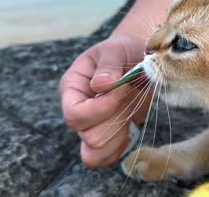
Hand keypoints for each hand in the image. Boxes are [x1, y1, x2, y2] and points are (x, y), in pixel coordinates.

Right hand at [60, 34, 150, 167]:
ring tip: (129, 110)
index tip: (121, 91)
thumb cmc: (122, 52)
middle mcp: (77, 110)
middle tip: (129, 95)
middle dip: (115, 119)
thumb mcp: (115, 50)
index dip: (99, 109)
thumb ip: (108, 65)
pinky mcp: (107, 136)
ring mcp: (91, 126)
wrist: (136, 60)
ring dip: (119, 135)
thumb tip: (101, 85)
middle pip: (88, 136)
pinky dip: (120, 147)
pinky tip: (130, 126)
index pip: (74, 114)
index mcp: (72, 88)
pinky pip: (106, 157)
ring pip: (95, 153)